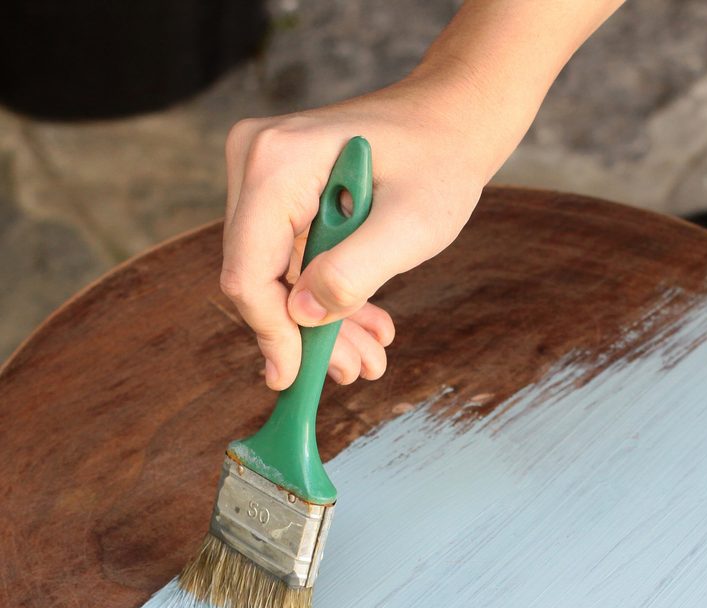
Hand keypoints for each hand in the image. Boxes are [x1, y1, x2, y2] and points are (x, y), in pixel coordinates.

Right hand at [220, 72, 491, 389]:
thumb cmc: (439, 163)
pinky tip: (366, 325)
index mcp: (276, 163)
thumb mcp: (410, 225)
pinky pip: (293, 264)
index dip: (271, 334)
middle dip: (305, 335)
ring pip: (278, 279)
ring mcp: (266, 179)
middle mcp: (256, 164)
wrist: (453, 123)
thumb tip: (304, 316)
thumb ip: (355, 272)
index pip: (248, 271)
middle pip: (259, 279)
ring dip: (323, 326)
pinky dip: (329, 299)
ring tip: (370, 356)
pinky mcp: (282, 196)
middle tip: (355, 371)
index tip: (296, 379)